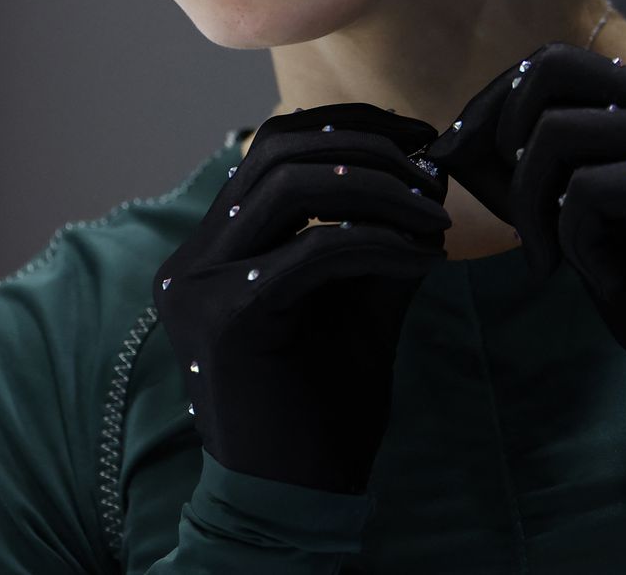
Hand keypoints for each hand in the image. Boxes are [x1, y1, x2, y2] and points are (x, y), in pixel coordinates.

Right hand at [153, 102, 449, 494]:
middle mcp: (192, 257)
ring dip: (376, 189)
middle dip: (366, 148)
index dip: (346, 126)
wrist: (297, 499)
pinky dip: (378, 243)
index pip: (270, 147)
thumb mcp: (360, 303)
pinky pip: (312, 252)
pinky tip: (426, 260)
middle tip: (431, 172)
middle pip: (275, 152)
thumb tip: (427, 173)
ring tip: (434, 216)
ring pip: (289, 188)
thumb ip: (378, 236)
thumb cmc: (324, 407)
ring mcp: (197, 286)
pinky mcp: (223, 319)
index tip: (417, 136)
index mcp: (213, 246)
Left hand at [422, 42, 625, 376]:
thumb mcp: (567, 210)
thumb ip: (524, 165)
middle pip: (553, 67)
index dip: (499, 102)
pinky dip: (577, 244)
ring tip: (559, 259)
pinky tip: (613, 278)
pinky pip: (585, 192)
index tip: (467, 155)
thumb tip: (452, 139)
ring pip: (557, 133)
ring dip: (534, 208)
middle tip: (514, 206)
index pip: (558, 62)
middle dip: (506, 135)